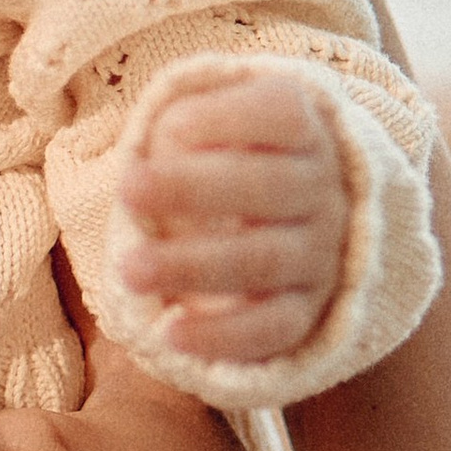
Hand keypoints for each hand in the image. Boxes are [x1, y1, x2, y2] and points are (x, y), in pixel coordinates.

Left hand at [113, 65, 347, 375]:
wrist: (290, 223)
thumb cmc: (230, 161)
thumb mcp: (215, 126)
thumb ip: (190, 125)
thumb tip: (165, 147)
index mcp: (305, 134)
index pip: (283, 116)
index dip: (226, 119)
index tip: (169, 126)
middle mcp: (323, 191)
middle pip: (269, 187)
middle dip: (192, 189)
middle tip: (126, 190)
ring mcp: (320, 254)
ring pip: (263, 260)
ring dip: (192, 266)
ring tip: (130, 269)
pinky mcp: (307, 311)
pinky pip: (273, 328)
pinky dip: (223, 334)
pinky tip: (171, 333)